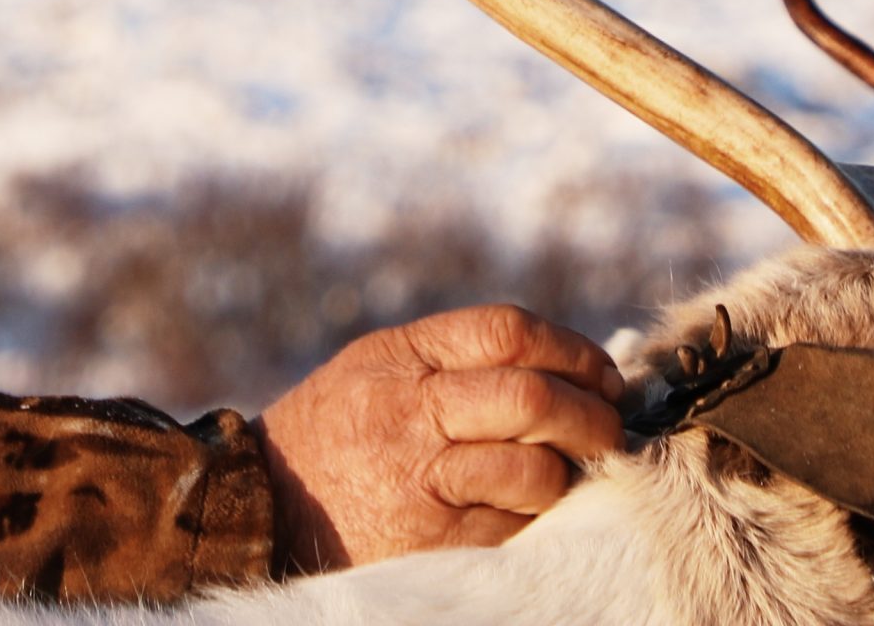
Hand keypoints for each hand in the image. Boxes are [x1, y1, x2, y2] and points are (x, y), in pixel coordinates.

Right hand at [257, 304, 624, 571]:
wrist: (263, 503)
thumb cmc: (337, 426)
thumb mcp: (380, 365)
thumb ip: (457, 356)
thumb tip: (564, 362)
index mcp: (404, 358)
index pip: (508, 332)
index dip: (572, 349)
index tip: (603, 373)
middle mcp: (411, 414)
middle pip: (530, 397)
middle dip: (589, 414)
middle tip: (610, 427)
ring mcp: (418, 482)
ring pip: (532, 472)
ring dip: (567, 474)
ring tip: (572, 473)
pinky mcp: (426, 542)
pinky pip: (509, 528)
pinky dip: (534, 520)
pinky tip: (531, 510)